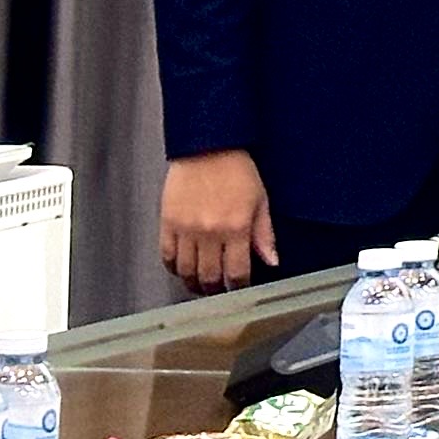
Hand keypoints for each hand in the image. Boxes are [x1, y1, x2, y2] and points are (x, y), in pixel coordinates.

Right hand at [160, 150, 275, 292]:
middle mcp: (210, 232)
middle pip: (209, 277)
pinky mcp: (168, 223)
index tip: (240, 288)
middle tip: (218, 291)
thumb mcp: (261, 200)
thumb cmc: (236, 169)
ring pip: (186, 271)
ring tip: (200, 284)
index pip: (237, 272)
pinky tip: (181, 268)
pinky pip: (167, 256)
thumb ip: (265, 234)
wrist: (208, 147)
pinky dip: (173, 267)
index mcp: (236, 227)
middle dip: (215, 290)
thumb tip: (272, 260)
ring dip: (193, 282)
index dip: (239, 286)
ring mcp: (186, 229)